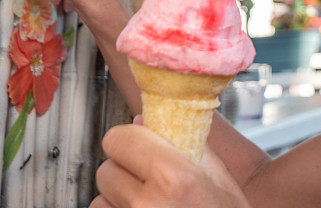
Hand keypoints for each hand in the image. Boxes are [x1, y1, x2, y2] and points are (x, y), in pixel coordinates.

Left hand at [91, 124, 251, 207]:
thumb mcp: (221, 182)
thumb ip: (185, 145)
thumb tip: (144, 121)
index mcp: (173, 178)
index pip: (118, 138)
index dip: (129, 140)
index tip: (139, 145)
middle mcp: (145, 205)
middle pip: (106, 170)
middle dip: (124, 172)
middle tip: (149, 182)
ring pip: (99, 202)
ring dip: (117, 203)